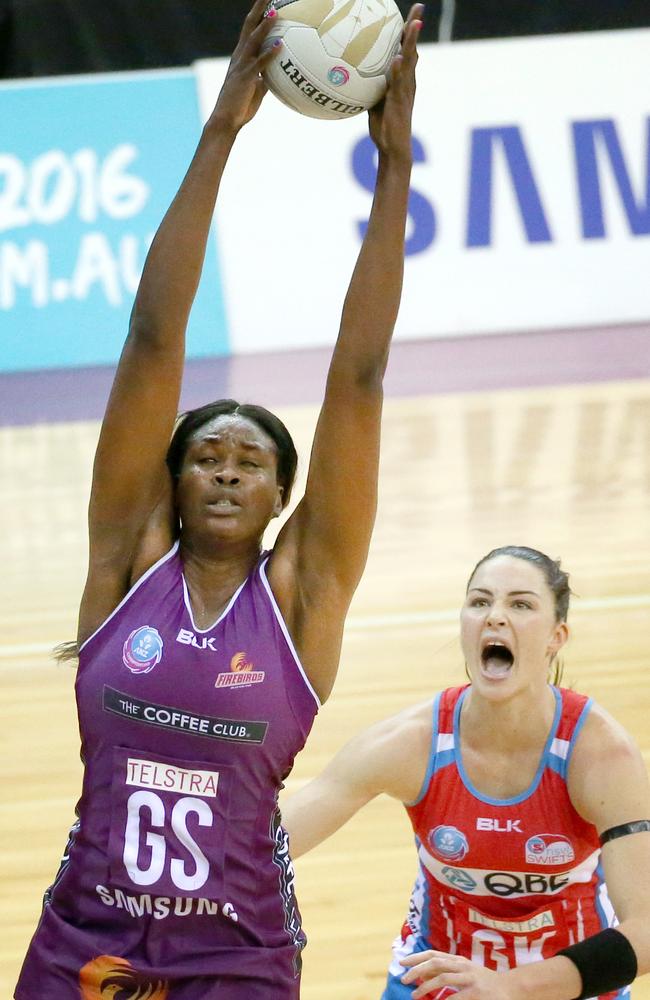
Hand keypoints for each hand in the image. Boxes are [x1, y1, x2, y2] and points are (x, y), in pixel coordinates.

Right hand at [210, 0, 281, 133]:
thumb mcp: (256, 90)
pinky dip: (270, 53)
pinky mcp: (246, 78)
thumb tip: (275, 74)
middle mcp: (240, 56)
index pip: (250, 29)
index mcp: (241, 57)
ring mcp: (242, 66)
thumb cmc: (240, 108)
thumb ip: (264, 78)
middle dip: (259, 9)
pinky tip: (280, 44)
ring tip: (275, 11)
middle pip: (250, 26)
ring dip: (265, 25)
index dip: (258, 14)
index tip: (268, 1)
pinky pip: (260, 63)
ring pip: (254, 40)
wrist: (225, 121)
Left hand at [368, 2, 422, 158]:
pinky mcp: (400, 102)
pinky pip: (399, 83)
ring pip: (410, 61)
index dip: (408, 32)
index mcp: (403, 79)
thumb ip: (370, 85)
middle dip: (415, 28)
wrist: (393, 148)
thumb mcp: (375, 100)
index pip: (406, 49)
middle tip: (419, 8)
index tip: (411, 13)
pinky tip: (397, 59)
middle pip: (412, 49)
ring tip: (414, 24)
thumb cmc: (384, 126)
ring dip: (411, 42)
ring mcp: (405, 91)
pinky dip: (399, 70)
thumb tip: (352, 74)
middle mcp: (408, 81)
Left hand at [401, 950, 516, 998]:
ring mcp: (470, 978)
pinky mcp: (477, 993)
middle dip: (416, 970)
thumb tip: (422, 973)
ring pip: (443, 977)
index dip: (416, 958)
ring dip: (426, 987)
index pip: (433, 954)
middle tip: (403, 980)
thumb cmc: (484, 981)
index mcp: (458, 960)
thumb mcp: (465, 972)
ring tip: (414, 995)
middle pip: (435, 963)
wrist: (512, 988)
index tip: (401, 963)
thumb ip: (446, 971)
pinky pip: (456, 997)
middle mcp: (463, 966)